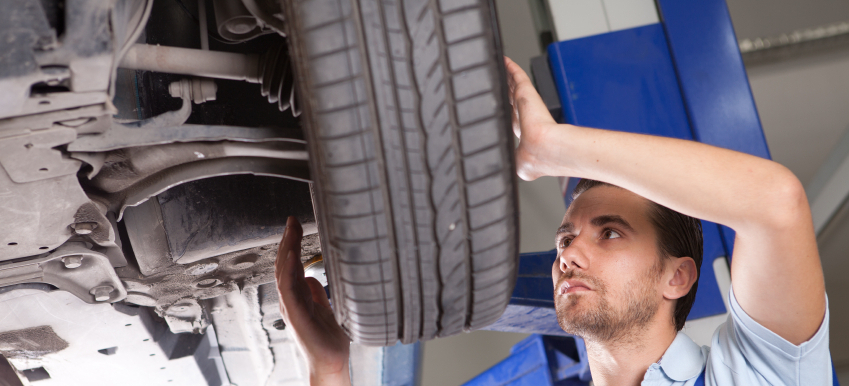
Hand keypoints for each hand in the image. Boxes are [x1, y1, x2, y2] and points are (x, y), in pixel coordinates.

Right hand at [275, 216, 350, 385]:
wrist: (331, 362)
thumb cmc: (327, 340)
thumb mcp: (325, 308)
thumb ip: (316, 293)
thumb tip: (312, 277)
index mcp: (297, 296)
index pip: (290, 265)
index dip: (291, 244)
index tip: (294, 225)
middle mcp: (291, 300)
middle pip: (284, 265)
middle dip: (287, 241)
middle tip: (292, 221)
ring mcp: (292, 307)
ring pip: (284, 273)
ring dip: (287, 250)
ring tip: (291, 231)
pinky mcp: (298, 316)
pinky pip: (289, 290)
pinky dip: (288, 272)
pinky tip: (291, 257)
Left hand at [504, 56, 559, 180]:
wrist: (543, 149)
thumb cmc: (534, 158)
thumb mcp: (519, 164)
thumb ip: (512, 161)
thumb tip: (509, 170)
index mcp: (526, 138)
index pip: (515, 122)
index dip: (510, 116)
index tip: (503, 112)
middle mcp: (526, 119)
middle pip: (513, 102)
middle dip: (507, 93)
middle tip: (500, 83)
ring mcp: (526, 105)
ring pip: (514, 88)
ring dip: (509, 79)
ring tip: (503, 70)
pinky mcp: (526, 93)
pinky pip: (517, 76)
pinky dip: (512, 68)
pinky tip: (505, 61)